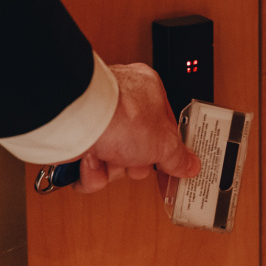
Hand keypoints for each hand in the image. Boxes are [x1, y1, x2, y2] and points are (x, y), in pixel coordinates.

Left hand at [72, 63, 200, 192]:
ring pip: (110, 160)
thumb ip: (178, 157)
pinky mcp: (76, 137)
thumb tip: (189, 165)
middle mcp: (121, 103)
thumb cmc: (120, 116)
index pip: (163, 127)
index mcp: (148, 92)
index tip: (167, 166)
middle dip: (132, 164)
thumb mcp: (164, 144)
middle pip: (135, 148)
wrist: (77, 120)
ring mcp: (97, 120)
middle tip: (132, 161)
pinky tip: (89, 164)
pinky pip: (88, 165)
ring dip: (109, 170)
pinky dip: (88, 172)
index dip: (163, 150)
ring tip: (106, 159)